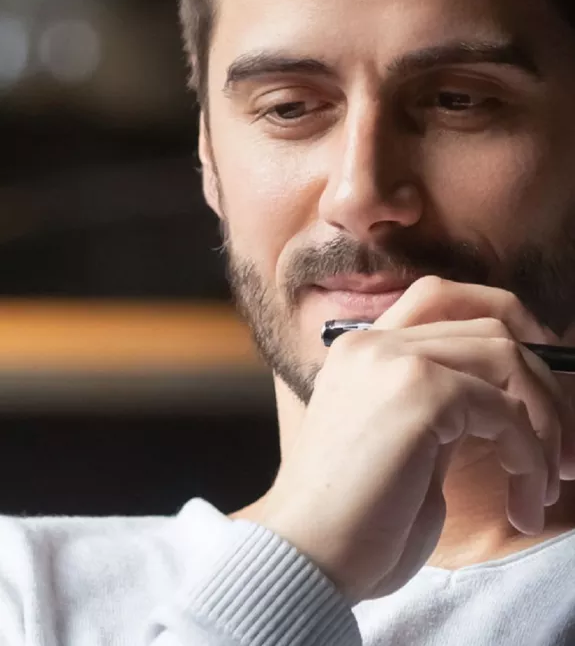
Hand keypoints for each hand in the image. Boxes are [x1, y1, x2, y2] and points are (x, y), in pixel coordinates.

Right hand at [256, 277, 574, 603]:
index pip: (442, 299)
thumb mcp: (402, 445)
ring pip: (506, 355)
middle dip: (543, 382)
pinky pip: (506, 410)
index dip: (505, 324)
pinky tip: (523, 502)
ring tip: (543, 480)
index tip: (540, 384)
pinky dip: (529, 456)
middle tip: (561, 446)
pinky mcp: (419, 391)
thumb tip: (511, 400)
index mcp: (363, 350)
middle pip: (489, 323)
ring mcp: (394, 360)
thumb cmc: (356, 520)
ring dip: (543, 421)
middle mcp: (375, 342)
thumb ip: (442, 408)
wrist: (307, 557)